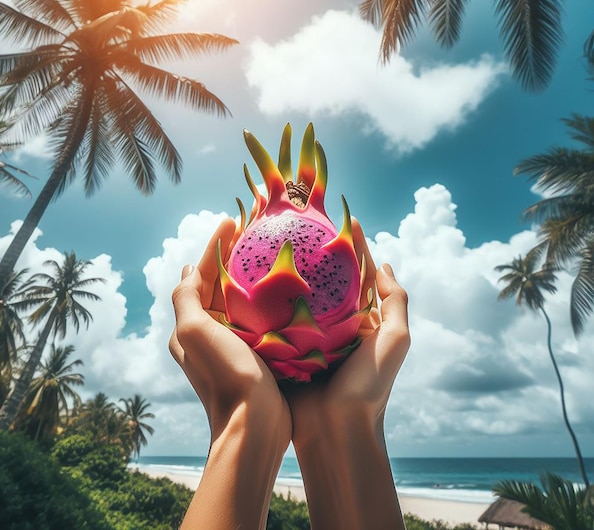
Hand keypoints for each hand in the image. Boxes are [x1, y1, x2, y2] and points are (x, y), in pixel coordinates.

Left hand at [169, 218, 290, 529]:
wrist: (254, 426)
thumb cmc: (226, 377)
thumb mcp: (195, 333)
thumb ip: (186, 299)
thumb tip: (186, 271)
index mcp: (190, 326)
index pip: (198, 275)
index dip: (213, 247)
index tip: (231, 221)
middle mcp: (205, 334)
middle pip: (216, 285)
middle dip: (230, 257)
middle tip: (250, 233)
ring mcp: (229, 345)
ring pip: (236, 299)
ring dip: (246, 276)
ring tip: (265, 252)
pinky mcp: (252, 354)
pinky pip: (254, 316)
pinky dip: (262, 298)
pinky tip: (280, 290)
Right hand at [282, 218, 409, 529]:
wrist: (336, 432)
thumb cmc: (369, 386)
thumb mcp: (395, 340)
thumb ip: (395, 302)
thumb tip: (384, 265)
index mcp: (359, 320)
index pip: (355, 273)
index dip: (350, 246)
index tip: (338, 217)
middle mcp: (333, 324)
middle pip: (322, 280)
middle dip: (313, 253)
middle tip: (297, 224)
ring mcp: (307, 336)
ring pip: (296, 296)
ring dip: (286, 272)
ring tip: (271, 242)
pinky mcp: (285, 348)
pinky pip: (275, 318)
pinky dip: (267, 299)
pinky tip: (253, 279)